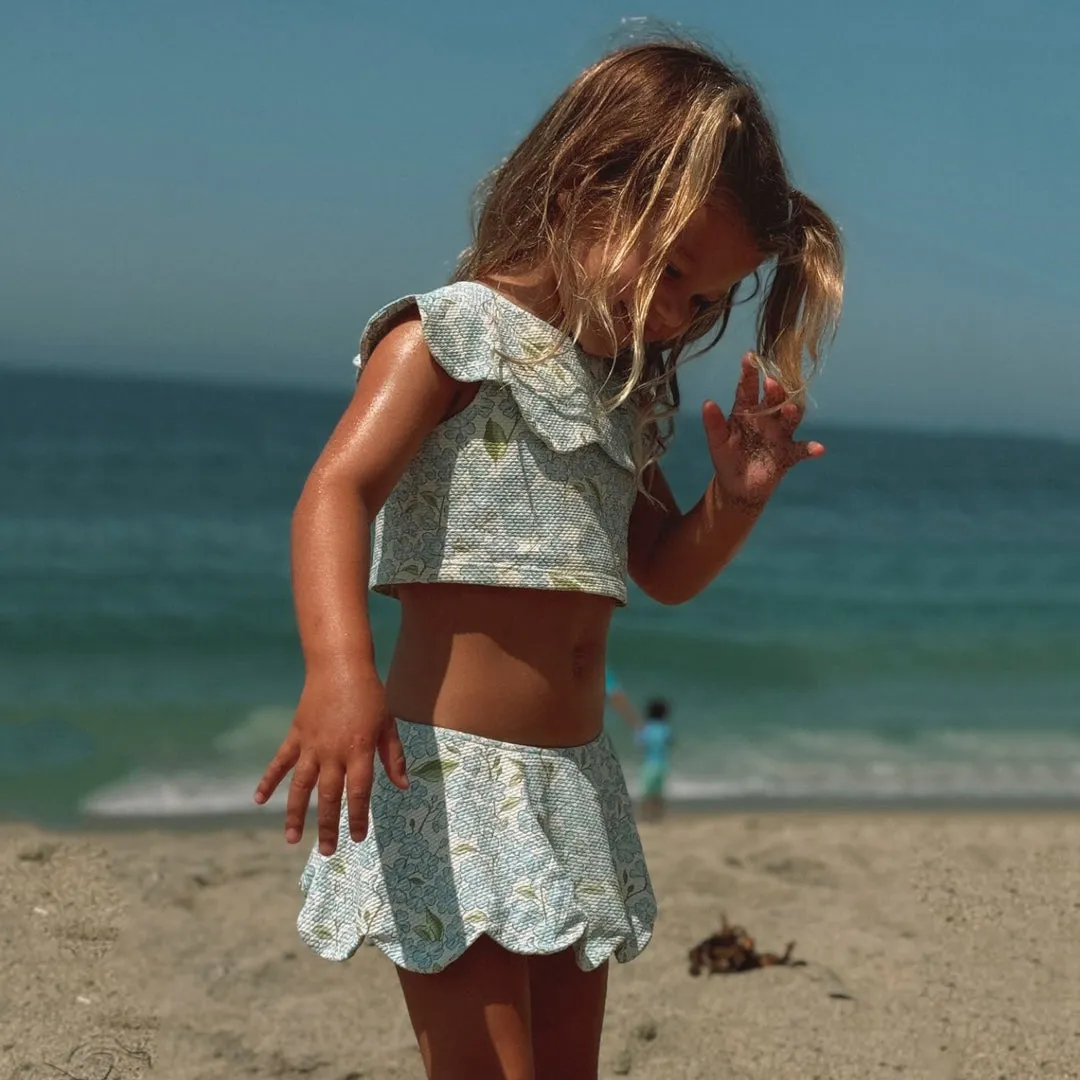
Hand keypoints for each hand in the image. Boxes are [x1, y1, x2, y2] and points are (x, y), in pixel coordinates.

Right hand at [253, 666, 408, 855]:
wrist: (339, 666)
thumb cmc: (370, 695)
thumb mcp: (388, 725)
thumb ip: (393, 757)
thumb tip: (404, 787)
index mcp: (359, 751)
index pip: (358, 793)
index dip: (358, 817)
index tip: (357, 838)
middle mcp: (333, 753)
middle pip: (328, 797)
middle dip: (327, 826)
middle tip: (327, 852)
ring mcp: (311, 746)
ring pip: (300, 787)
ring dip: (295, 815)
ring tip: (292, 840)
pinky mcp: (296, 736)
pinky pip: (279, 763)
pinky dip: (268, 781)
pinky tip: (259, 800)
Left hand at [703, 353, 824, 509]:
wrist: (737, 487)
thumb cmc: (727, 458)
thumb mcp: (717, 442)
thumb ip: (713, 423)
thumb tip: (707, 402)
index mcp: (747, 411)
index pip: (747, 389)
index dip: (749, 373)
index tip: (748, 357)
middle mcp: (767, 418)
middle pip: (774, 400)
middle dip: (774, 391)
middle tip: (771, 382)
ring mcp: (780, 435)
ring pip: (790, 420)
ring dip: (792, 414)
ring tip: (791, 410)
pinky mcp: (788, 454)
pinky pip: (802, 450)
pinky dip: (811, 449)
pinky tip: (818, 449)